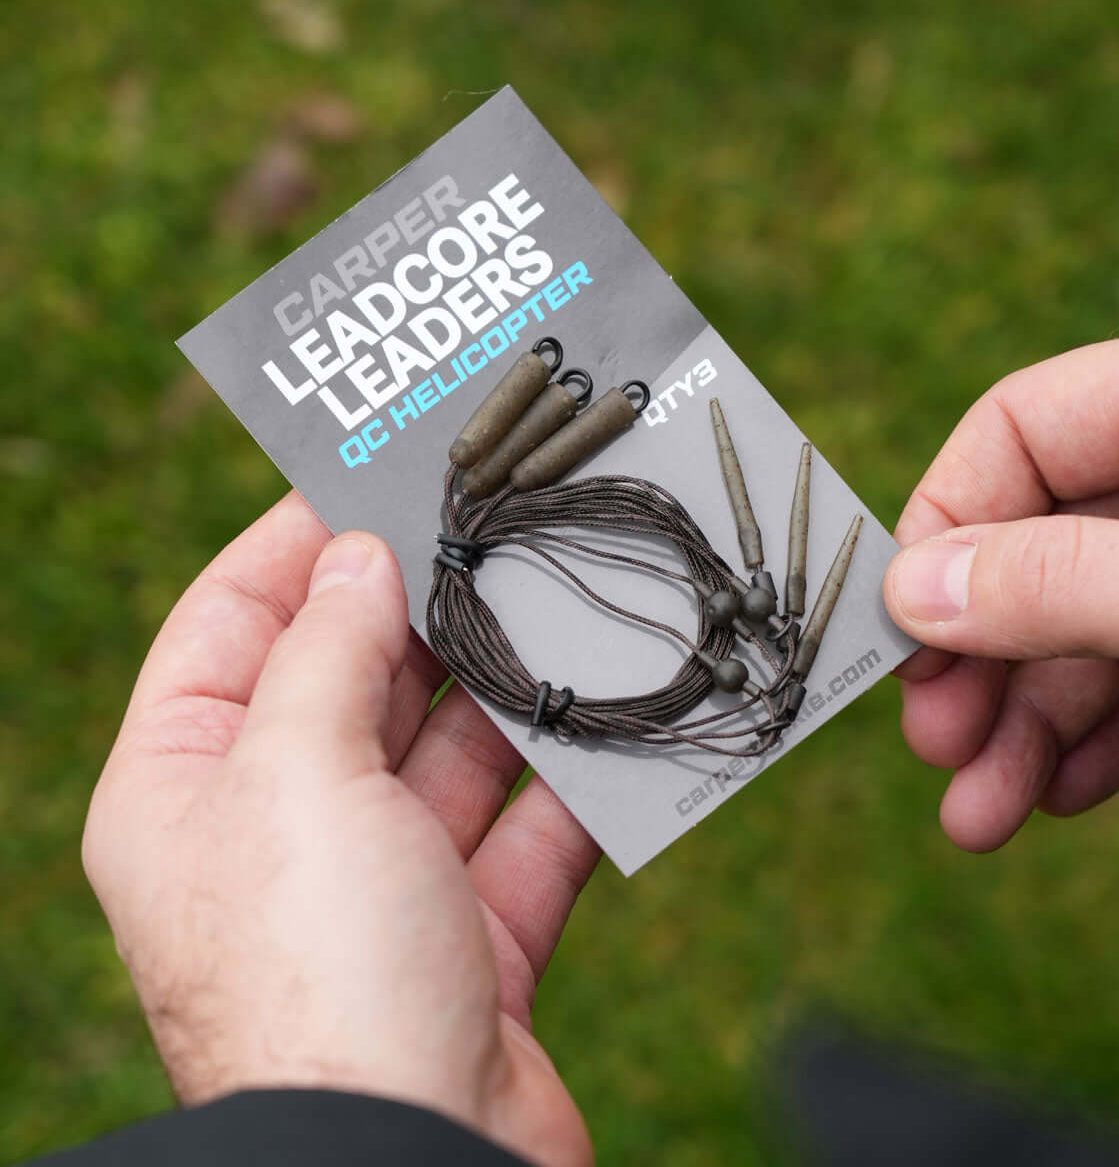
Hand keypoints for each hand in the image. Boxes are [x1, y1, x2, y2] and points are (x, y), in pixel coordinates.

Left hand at [82, 493, 598, 1166]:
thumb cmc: (318, 967)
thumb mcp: (298, 772)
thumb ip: (328, 652)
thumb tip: (359, 556)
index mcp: (186, 788)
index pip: (229, 624)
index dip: (296, 544)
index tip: (370, 475)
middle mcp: (276, 831)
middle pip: (351, 683)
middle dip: (420, 612)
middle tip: (489, 528)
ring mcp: (377, 885)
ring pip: (447, 754)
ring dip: (503, 694)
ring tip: (558, 607)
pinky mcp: (470, 935)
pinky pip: (522, 832)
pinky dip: (565, 784)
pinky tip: (609, 721)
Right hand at [883, 323, 1118, 851]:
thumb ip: (1072, 582)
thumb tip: (913, 591)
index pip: (1020, 428)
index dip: (945, 528)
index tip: (904, 634)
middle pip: (1039, 548)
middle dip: (982, 661)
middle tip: (938, 744)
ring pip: (1089, 629)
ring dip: (1025, 727)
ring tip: (981, 817)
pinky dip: (1101, 740)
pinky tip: (1058, 795)